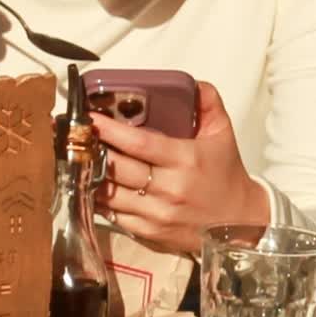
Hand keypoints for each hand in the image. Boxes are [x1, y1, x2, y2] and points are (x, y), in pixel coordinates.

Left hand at [92, 80, 268, 254]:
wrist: (241, 223)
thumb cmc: (226, 175)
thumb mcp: (222, 134)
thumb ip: (207, 103)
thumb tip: (191, 83)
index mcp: (185, 160)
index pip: (138, 143)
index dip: (110, 130)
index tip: (90, 118)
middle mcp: (169, 189)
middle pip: (117, 167)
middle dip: (91, 149)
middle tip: (74, 134)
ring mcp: (156, 214)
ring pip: (109, 193)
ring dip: (88, 174)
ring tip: (75, 157)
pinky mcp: (148, 233)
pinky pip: (112, 215)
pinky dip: (97, 199)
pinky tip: (89, 183)